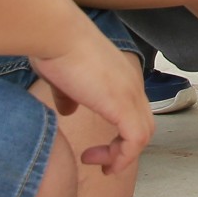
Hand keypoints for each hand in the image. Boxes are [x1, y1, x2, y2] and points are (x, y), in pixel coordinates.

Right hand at [34, 33, 153, 176]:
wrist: (56, 33)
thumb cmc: (54, 49)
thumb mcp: (62, 78)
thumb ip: (68, 95)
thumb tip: (68, 111)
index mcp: (121, 76)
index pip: (134, 110)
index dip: (120, 134)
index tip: (95, 148)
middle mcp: (132, 84)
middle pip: (144, 124)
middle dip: (123, 148)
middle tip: (98, 160)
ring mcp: (130, 93)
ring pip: (143, 135)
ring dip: (122, 156)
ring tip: (97, 163)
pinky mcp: (122, 104)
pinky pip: (136, 140)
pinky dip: (123, 157)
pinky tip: (102, 163)